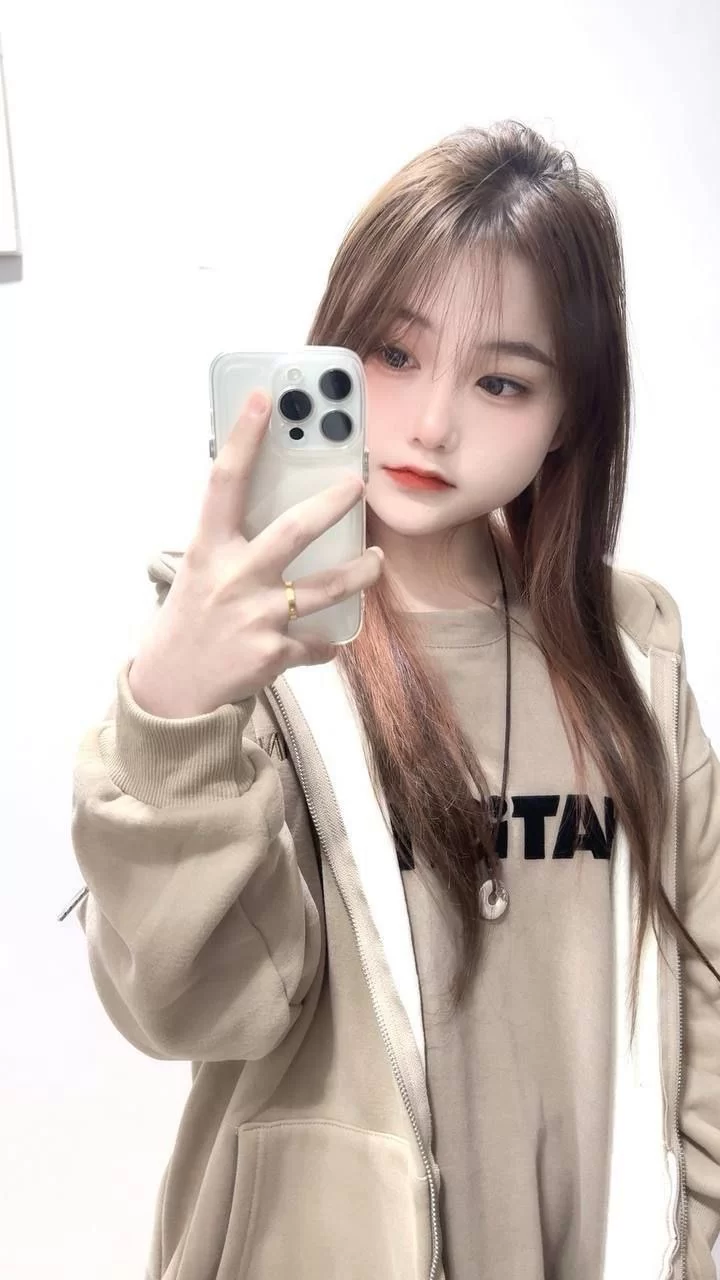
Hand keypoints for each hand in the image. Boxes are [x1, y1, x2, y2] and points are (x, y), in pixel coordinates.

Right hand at [128, 390, 382, 717]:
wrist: (173, 689)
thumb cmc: (191, 619)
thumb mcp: (201, 571)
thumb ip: (234, 541)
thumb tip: (278, 502)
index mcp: (210, 549)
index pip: (224, 482)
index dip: (243, 438)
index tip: (263, 399)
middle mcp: (235, 577)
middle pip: (294, 531)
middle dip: (332, 503)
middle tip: (358, 484)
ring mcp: (257, 616)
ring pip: (326, 587)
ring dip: (360, 573)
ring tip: (376, 561)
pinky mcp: (274, 652)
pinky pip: (318, 641)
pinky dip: (326, 643)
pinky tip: (329, 640)